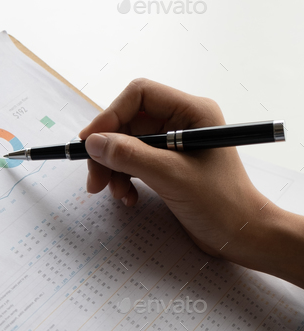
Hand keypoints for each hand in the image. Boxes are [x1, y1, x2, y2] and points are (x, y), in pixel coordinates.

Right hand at [80, 78, 303, 285]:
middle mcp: (182, 122)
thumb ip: (131, 156)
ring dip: (114, 168)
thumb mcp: (172, 177)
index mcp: (191, 112)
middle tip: (95, 180)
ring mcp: (174, 144)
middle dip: (108, 150)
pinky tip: (129, 198)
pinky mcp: (168, 165)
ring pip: (127, 145)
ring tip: (116, 194)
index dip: (110, 116)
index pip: (140, 96)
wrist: (240, 235)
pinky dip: (124, 179)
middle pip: (128, 122)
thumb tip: (93, 142)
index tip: (90, 143)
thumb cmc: (219, 203)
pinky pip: (134, 163)